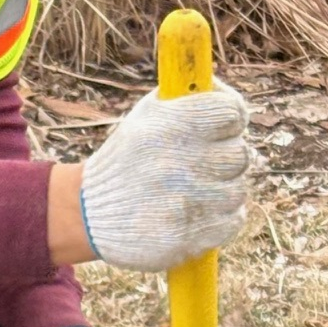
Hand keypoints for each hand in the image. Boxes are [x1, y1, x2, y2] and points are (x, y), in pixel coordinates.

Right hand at [73, 84, 250, 272]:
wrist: (87, 212)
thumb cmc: (126, 157)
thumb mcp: (144, 115)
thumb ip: (185, 99)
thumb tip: (223, 90)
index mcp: (169, 125)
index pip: (233, 112)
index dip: (231, 119)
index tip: (221, 126)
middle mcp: (179, 161)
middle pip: (240, 154)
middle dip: (223, 157)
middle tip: (202, 163)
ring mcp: (186, 201)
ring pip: (237, 190)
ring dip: (221, 189)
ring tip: (194, 189)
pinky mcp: (189, 236)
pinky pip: (232, 221)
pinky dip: (221, 217)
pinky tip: (198, 211)